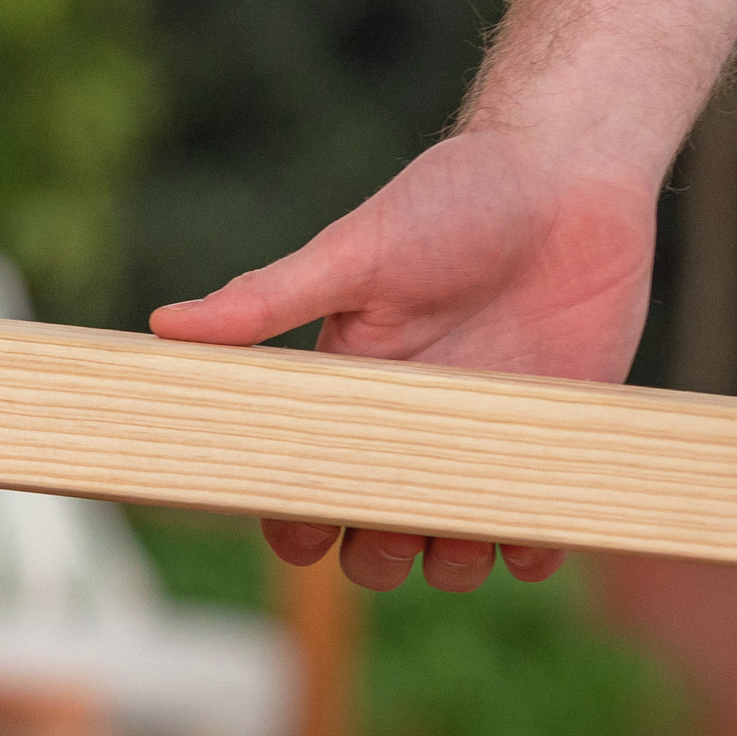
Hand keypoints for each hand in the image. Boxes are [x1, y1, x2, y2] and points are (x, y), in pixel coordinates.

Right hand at [146, 129, 655, 593]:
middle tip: (394, 527)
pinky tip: (534, 524)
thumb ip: (268, 299)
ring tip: (466, 529)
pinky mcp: (552, 440)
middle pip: (373, 538)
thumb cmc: (455, 201)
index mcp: (348, 389)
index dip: (293, 519)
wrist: (572, 175)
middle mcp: (410, 428)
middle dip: (375, 555)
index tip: (302, 528)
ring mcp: (482, 441)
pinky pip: (539, 530)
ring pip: (453, 547)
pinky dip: (535, 545)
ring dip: (453, 560)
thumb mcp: (356, 252)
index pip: (301, 482)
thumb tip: (163, 325)